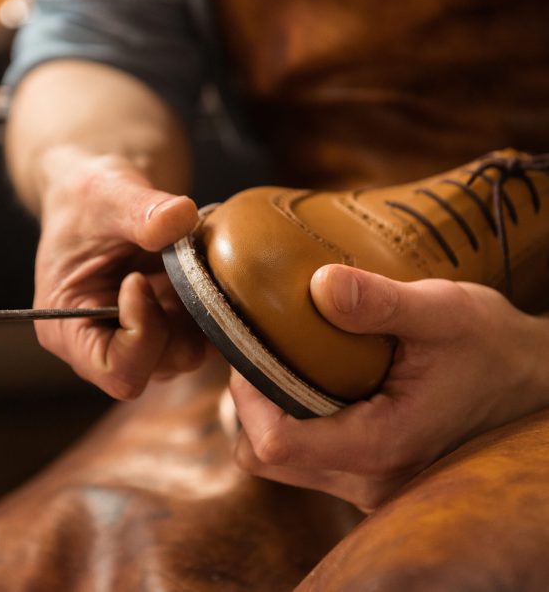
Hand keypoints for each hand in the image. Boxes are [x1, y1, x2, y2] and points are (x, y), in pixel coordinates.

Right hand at [33, 148, 204, 398]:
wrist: (103, 194)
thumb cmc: (89, 199)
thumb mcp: (107, 195)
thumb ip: (141, 209)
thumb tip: (181, 216)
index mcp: (68, 330)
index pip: (116, 370)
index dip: (142, 333)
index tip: (139, 278)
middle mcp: (103, 345)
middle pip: (157, 366)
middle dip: (176, 321)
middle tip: (174, 267)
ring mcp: (139, 340)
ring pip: (185, 353)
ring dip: (196, 312)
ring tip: (184, 264)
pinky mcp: (166, 327)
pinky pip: (202, 335)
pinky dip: (209, 307)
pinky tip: (198, 270)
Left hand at [230, 264, 548, 510]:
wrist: (528, 381)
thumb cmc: (490, 347)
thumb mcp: (443, 312)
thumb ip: (381, 302)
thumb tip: (320, 285)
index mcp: (381, 445)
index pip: (276, 445)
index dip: (249, 397)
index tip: (254, 349)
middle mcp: (369, 480)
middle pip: (267, 458)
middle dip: (251, 404)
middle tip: (265, 350)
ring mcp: (368, 483)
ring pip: (281, 463)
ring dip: (270, 413)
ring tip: (288, 362)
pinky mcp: (367, 473)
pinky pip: (306, 459)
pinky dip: (294, 420)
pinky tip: (313, 379)